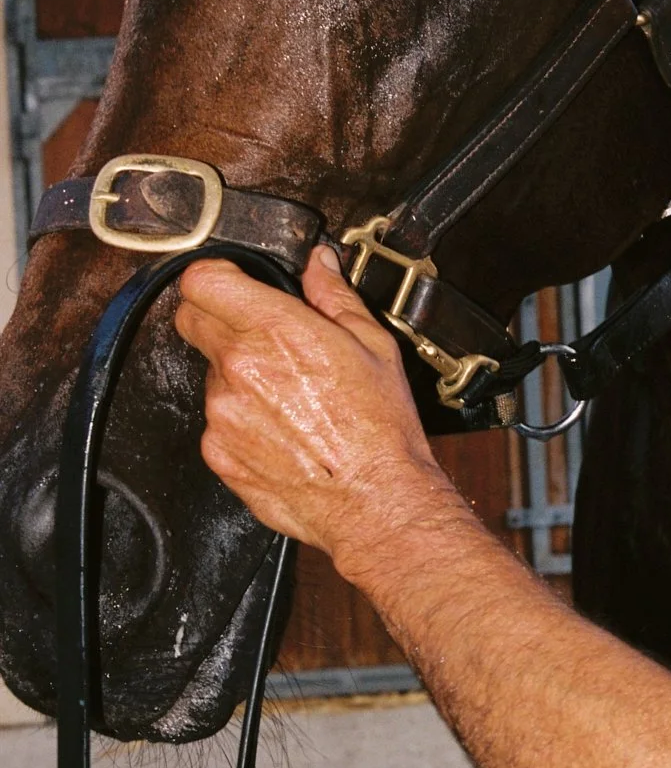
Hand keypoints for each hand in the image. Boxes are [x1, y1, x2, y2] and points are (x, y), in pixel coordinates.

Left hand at [173, 244, 457, 575]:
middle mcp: (238, 368)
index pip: (201, 282)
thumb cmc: (381, 429)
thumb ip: (334, 297)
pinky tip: (282, 431)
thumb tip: (318, 265)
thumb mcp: (374, 345)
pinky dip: (241, 419)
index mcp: (276, 331)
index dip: (214, 276)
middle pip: (192, 321)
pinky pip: (217, 421)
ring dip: (237, 376)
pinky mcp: (217, 453)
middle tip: (262, 335)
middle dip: (219, 318)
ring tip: (289, 399)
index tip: (231, 282)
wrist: (374, 502)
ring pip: (210, 375)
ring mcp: (221, 414)